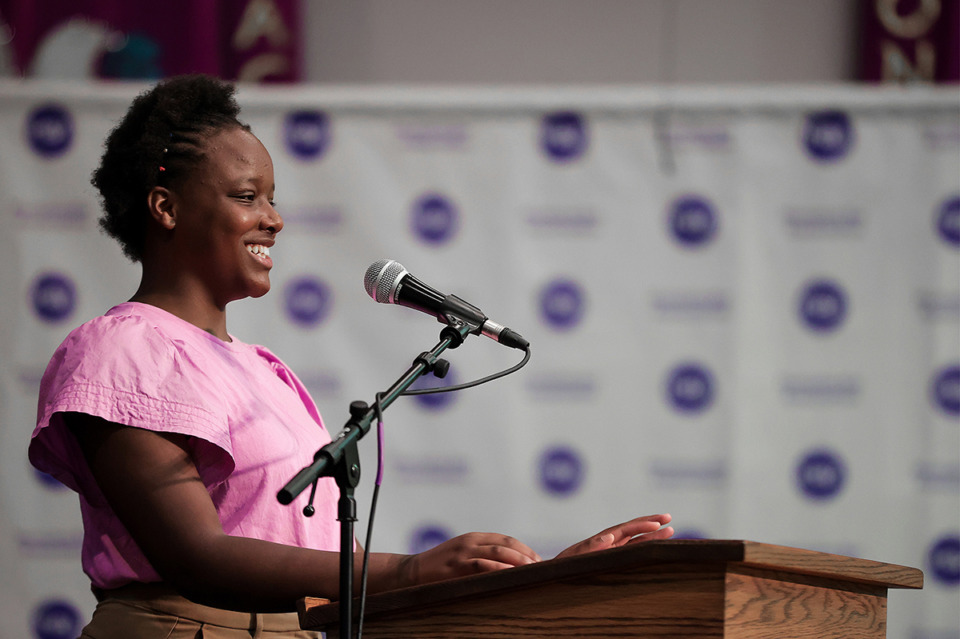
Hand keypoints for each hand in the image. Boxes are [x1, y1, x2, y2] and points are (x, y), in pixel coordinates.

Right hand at [400, 532, 541, 586]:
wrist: (412, 572)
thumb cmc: (440, 567)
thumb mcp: (462, 555)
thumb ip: (482, 556)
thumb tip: (510, 567)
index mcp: (474, 537)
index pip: (506, 539)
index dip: (524, 548)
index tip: (539, 559)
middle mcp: (471, 541)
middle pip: (505, 544)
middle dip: (525, 554)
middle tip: (540, 566)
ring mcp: (463, 553)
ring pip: (496, 552)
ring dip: (516, 560)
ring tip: (531, 569)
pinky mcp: (456, 566)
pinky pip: (481, 565)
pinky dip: (497, 568)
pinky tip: (509, 574)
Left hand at [554, 513, 673, 559]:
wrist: (553, 578)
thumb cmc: (562, 569)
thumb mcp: (574, 558)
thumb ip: (591, 547)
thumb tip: (609, 537)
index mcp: (601, 540)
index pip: (626, 529)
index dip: (642, 525)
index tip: (658, 524)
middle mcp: (608, 544)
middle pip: (634, 531)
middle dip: (651, 524)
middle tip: (669, 518)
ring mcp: (610, 553)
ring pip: (635, 542)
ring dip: (651, 537)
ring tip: (670, 532)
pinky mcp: (611, 562)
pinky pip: (631, 554)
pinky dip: (644, 550)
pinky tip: (654, 550)